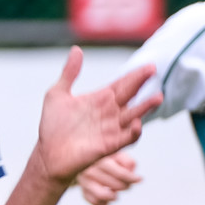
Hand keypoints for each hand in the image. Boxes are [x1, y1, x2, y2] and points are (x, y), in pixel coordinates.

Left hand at [28, 50, 158, 188]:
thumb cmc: (52, 126)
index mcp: (99, 99)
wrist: (47, 154)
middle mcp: (108, 113)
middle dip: (142, 83)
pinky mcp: (109, 145)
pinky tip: (137, 123)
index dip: (134, 75)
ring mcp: (110, 129)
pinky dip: (134, 132)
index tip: (149, 65)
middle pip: (130, 96)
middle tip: (154, 70)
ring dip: (145, 108)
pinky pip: (126, 138)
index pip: (121, 84)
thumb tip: (77, 50)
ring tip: (158, 97)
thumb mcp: (57, 94)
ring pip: (134, 116)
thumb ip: (69, 73)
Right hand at [77, 151, 142, 204]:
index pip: (120, 174)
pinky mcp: (82, 190)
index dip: (132, 178)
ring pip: (102, 195)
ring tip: (116, 193)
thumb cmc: (106, 157)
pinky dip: (104, 203)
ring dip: (113, 197)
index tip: (139, 179)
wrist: (84, 157)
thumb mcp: (118, 154)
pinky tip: (109, 197)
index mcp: (100, 159)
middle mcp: (90, 170)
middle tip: (127, 183)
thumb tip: (130, 175)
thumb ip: (128, 162)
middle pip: (115, 185)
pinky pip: (94, 201)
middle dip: (125, 186)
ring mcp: (84, 182)